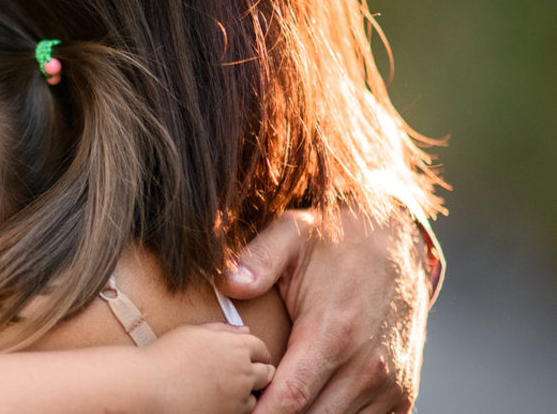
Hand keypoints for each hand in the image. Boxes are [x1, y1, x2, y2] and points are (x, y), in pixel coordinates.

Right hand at [143, 323, 273, 412]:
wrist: (151, 387)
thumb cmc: (166, 357)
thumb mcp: (192, 333)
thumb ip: (221, 330)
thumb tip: (243, 330)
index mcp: (234, 345)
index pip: (260, 347)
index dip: (256, 352)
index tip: (250, 356)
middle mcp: (243, 370)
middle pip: (266, 372)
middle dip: (259, 371)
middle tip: (243, 374)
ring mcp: (239, 395)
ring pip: (257, 393)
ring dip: (248, 390)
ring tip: (227, 389)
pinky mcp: (232, 413)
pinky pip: (246, 410)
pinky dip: (237, 406)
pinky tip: (219, 400)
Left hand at [216, 209, 432, 412]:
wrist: (402, 243)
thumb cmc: (338, 241)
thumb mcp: (292, 234)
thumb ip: (258, 260)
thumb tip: (227, 282)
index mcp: (333, 332)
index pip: (290, 397)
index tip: (235, 409)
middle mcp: (367, 366)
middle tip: (247, 405)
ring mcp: (390, 384)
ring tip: (275, 403)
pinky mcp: (403, 393)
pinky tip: (312, 404)